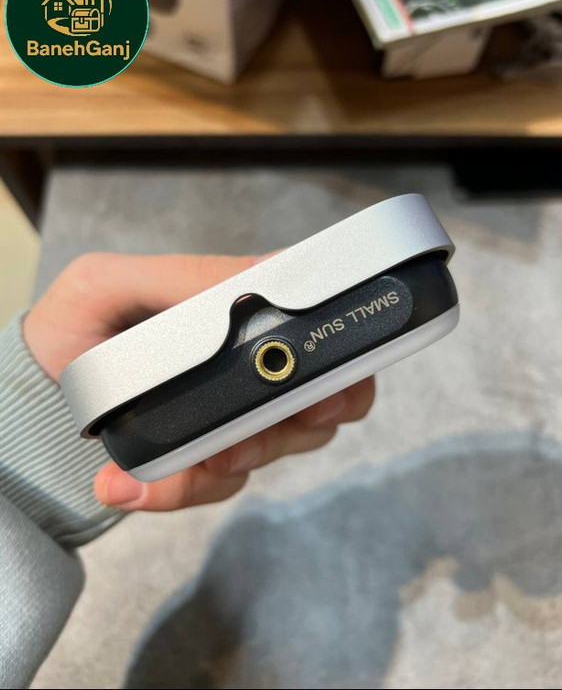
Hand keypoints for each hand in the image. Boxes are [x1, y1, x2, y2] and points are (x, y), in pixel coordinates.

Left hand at [24, 253, 374, 511]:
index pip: (322, 333)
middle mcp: (254, 360)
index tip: (317, 398)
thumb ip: (180, 277)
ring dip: (229, 465)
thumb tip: (257, 285)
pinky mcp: (213, 456)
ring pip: (278, 449)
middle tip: (232, 446)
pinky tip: (126, 486)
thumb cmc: (75, 325)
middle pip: (322, 402)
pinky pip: (223, 484)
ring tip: (168, 469)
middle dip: (285, 430)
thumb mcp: (109, 283)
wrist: (40, 390)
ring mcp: (239, 411)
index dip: (339, 370)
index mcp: (244, 311)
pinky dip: (181, 491)